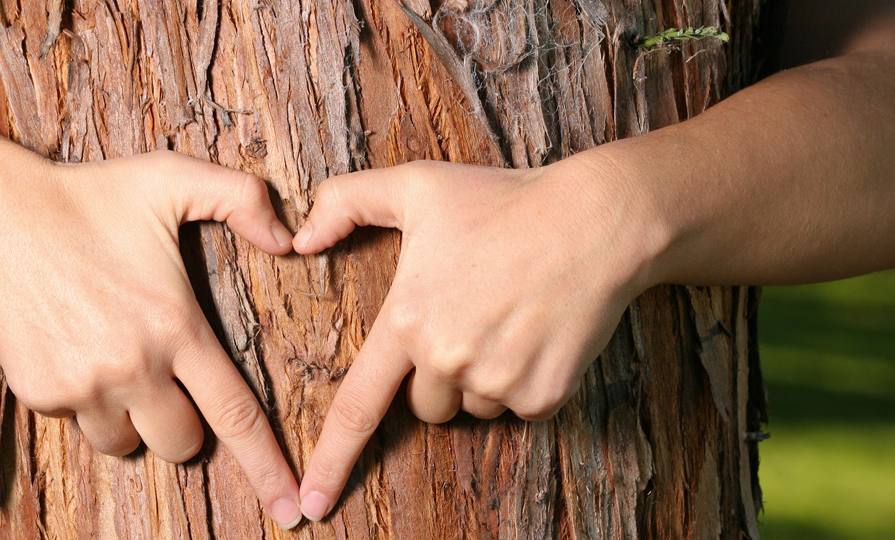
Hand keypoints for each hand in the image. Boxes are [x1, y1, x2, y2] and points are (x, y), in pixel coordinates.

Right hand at [0, 149, 304, 528]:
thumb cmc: (87, 194)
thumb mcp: (171, 178)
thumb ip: (243, 199)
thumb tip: (292, 238)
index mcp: (175, 326)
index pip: (235, 414)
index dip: (267, 467)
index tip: (292, 509)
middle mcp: (132, 367)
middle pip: (182, 444)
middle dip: (183, 425)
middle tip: (165, 376)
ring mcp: (82, 387)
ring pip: (126, 442)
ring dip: (130, 417)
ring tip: (112, 354)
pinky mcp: (40, 394)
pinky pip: (78, 423)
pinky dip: (85, 400)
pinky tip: (73, 346)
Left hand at [288, 156, 669, 519]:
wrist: (595, 221)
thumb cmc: (504, 200)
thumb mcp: (417, 186)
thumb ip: (347, 202)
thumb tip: (299, 238)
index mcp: (408, 321)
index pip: (358, 406)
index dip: (331, 459)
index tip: (313, 502)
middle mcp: (448, 358)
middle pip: (424, 406)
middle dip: (438, 377)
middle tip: (470, 317)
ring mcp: (498, 381)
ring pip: (472, 408)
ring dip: (483, 378)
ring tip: (508, 317)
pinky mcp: (543, 395)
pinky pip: (519, 410)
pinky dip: (526, 382)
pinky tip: (538, 331)